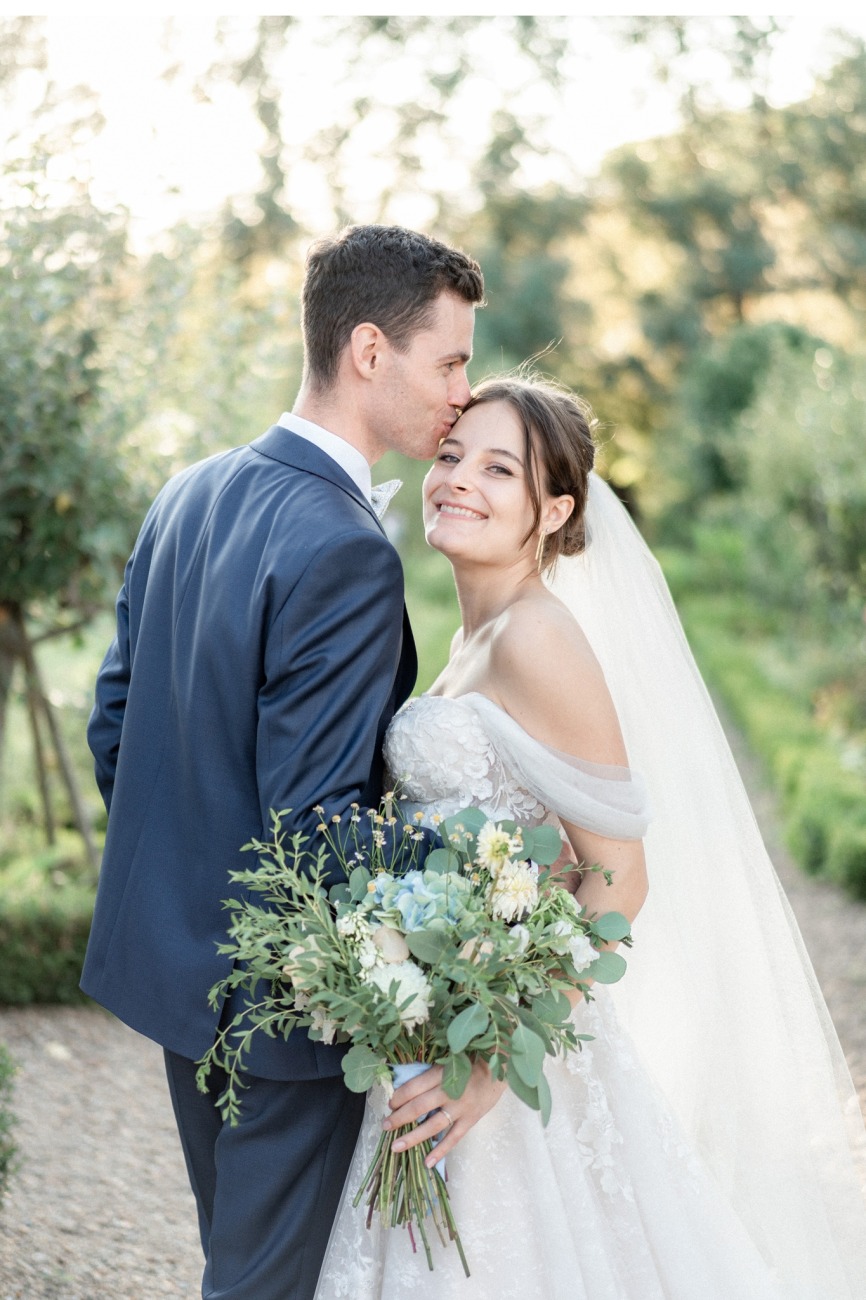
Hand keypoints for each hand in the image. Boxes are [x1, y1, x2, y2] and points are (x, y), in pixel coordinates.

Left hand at [383, 1059, 506, 1166]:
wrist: (500, 1069)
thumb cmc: (471, 1062)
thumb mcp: (450, 1061)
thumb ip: (431, 1074)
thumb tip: (406, 1087)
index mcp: (442, 1073)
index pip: (414, 1087)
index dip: (399, 1097)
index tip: (390, 1103)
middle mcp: (450, 1091)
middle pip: (419, 1107)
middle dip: (399, 1117)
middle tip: (385, 1125)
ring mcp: (461, 1108)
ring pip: (433, 1125)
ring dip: (413, 1137)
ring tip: (396, 1146)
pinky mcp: (471, 1120)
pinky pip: (453, 1138)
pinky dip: (440, 1151)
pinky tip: (427, 1162)